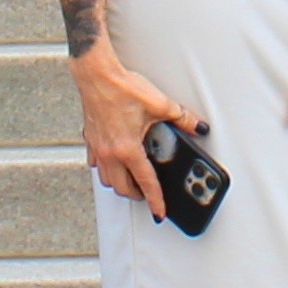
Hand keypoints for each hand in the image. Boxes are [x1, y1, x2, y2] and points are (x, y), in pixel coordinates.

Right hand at [74, 45, 198, 218]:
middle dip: (136, 196)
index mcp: (128, 149)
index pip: (145, 183)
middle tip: (148, 195)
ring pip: (107, 179)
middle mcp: (110, 153)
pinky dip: (105, 168)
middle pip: (122, 188)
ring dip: (120, 183)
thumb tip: (198, 127)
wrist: (97, 74)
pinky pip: (95, 163)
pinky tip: (112, 161)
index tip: (159, 212)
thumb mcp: (160, 104)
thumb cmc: (122, 88)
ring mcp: (97, 147)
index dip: (155, 201)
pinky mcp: (90, 138)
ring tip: (132, 180)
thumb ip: (182, 119)